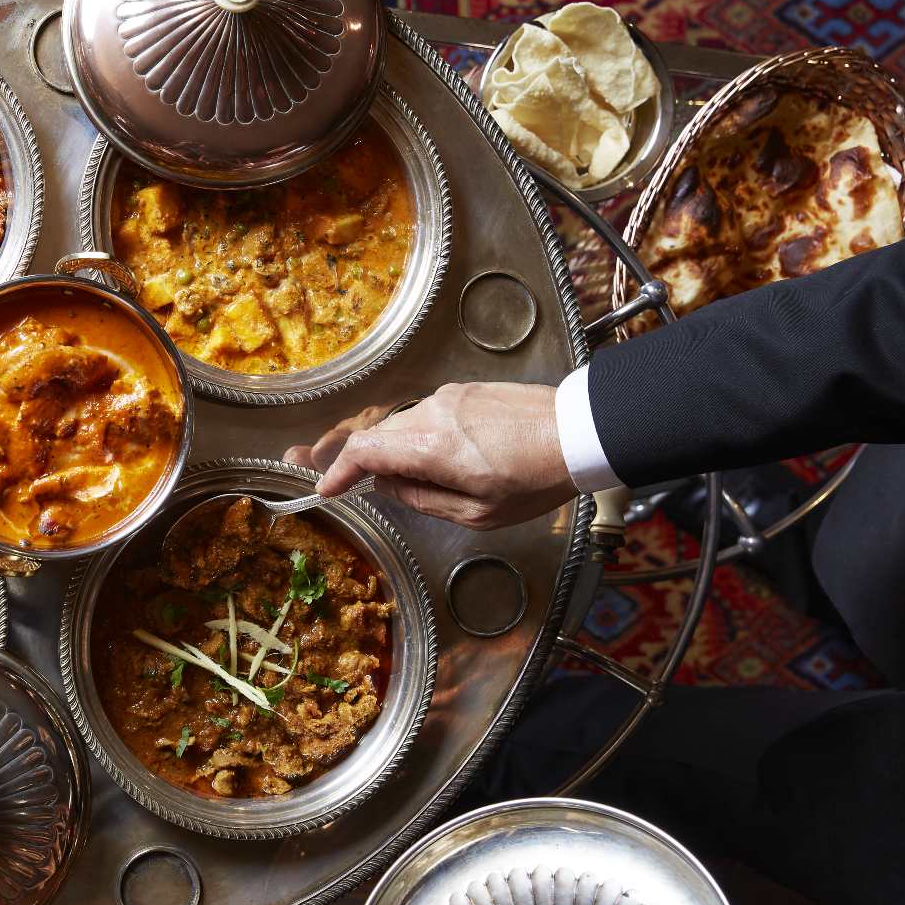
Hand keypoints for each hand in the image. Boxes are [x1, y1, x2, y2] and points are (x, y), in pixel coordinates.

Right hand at [284, 383, 575, 530]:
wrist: (581, 431)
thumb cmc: (535, 479)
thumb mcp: (478, 513)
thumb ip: (423, 500)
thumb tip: (387, 488)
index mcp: (428, 446)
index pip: (363, 452)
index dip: (336, 471)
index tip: (324, 489)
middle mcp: (429, 413)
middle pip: (378, 436)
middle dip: (360, 462)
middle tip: (341, 480)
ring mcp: (447, 397)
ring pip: (403, 425)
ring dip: (395, 450)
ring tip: (407, 478)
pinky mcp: (466, 390)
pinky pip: (428, 415)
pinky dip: (419, 437)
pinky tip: (440, 456)